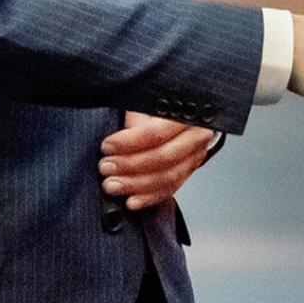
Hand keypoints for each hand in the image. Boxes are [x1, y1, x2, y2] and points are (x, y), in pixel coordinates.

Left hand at [98, 111, 215, 210]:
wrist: (180, 110)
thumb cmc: (158, 103)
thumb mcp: (146, 101)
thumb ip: (135, 119)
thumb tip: (115, 143)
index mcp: (187, 111)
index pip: (157, 132)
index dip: (130, 142)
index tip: (106, 146)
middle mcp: (197, 134)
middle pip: (165, 156)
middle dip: (131, 165)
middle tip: (106, 168)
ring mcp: (196, 154)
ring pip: (169, 177)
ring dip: (137, 185)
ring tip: (113, 185)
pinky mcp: (190, 170)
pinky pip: (171, 189)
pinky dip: (150, 197)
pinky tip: (132, 201)